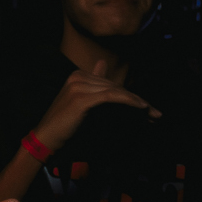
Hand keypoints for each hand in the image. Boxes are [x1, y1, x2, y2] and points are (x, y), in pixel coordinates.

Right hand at [32, 59, 160, 151]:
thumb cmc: (63, 124)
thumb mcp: (80, 101)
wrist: (46, 137)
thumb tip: (102, 64)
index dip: (130, 96)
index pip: (111, 84)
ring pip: (116, 91)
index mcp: (78, 75)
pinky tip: (142, 107)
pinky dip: (129, 101)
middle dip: (137, 101)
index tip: (148, 109)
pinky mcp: (82, 98)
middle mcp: (78, 77)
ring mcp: (79, 86)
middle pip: (116, 87)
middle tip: (156, 114)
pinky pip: (111, 97)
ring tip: (153, 114)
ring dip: (137, 103)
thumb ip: (92, 84)